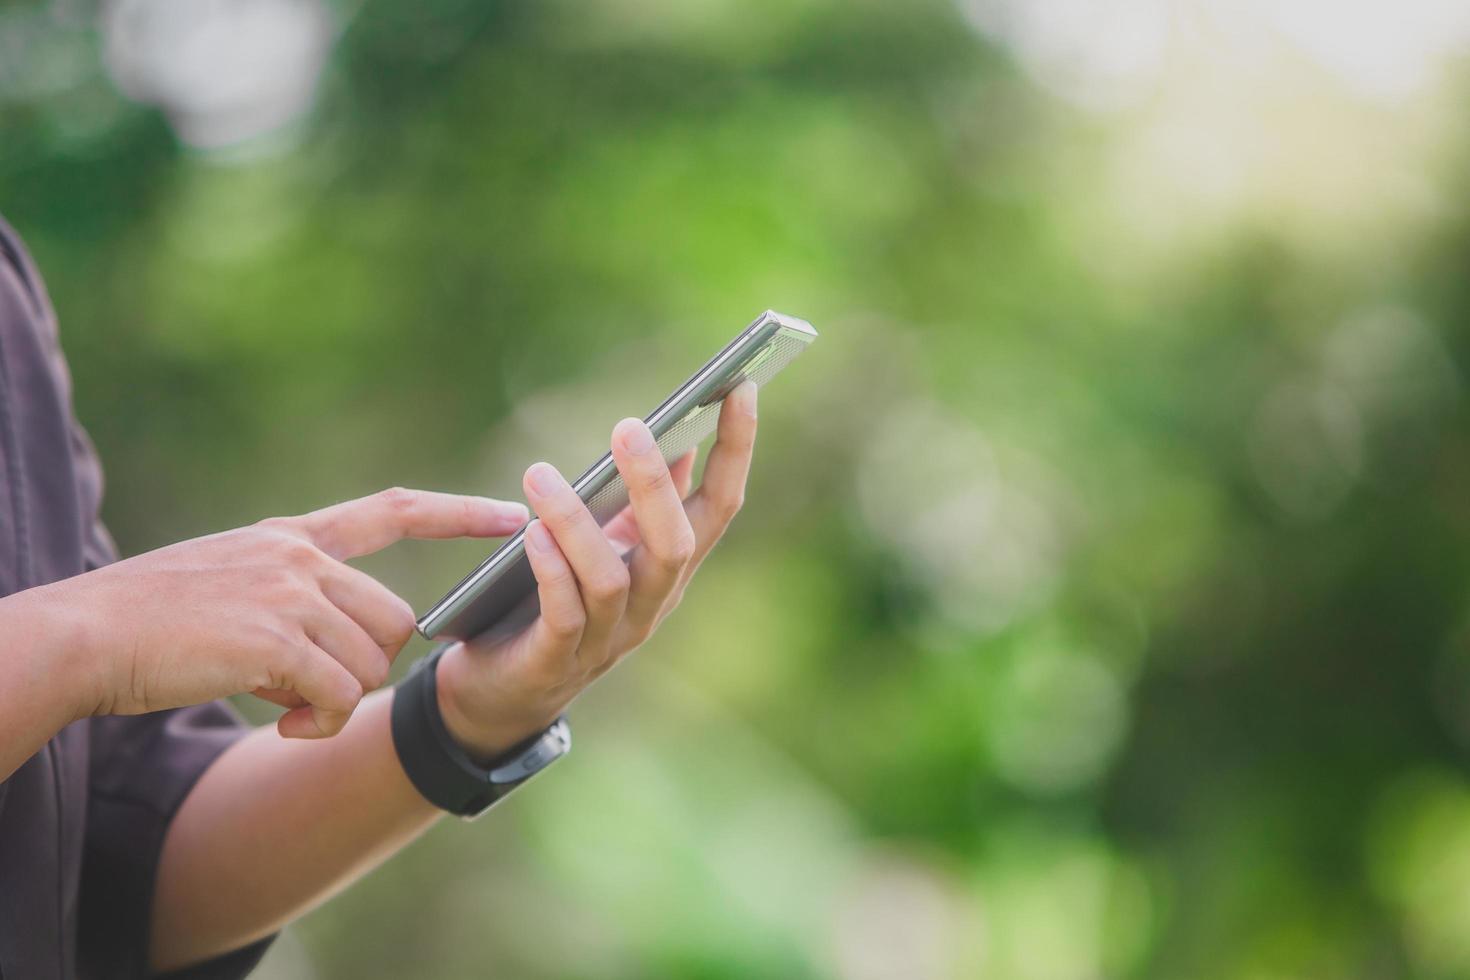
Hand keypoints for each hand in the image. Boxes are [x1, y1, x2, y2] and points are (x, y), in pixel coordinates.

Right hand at [36, 488, 526, 737]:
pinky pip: (339, 695)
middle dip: (369, 666)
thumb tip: (344, 653)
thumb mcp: (231, 583)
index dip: (459, 515)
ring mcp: (289, 594)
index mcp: (292, 538)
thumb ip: (293, 596)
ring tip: (285, 708)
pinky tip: (278, 725)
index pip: (393, 510)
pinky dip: (317, 724)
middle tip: (310, 692)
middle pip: (395, 619)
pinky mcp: (275, 640)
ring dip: (336, 701)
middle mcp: (299, 557)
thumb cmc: (152, 622)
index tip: (514, 517)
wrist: (85, 636)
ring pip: (372, 661)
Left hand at [435, 382, 758, 758]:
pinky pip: (563, 615)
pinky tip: (529, 535)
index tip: (742, 386)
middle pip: (675, 544)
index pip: (721, 505)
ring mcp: (609, 638)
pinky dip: (550, 572)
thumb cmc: (557, 601)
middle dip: (653, 484)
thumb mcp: (607, 546)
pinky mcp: (557, 662)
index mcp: (671, 568)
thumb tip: (678, 436)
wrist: (504, 691)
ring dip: (575, 524)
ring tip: (539, 475)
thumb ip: (641, 502)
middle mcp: (653, 604)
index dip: (737, 449)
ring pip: (612, 580)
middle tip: (628, 426)